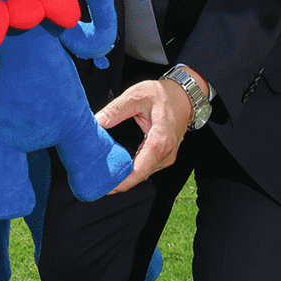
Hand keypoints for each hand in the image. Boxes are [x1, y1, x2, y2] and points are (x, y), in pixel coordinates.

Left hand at [96, 78, 189, 193]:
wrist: (183, 95)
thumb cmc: (162, 94)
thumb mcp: (136, 96)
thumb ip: (116, 109)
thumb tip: (96, 121)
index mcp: (161, 139)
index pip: (141, 170)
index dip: (123, 182)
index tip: (106, 186)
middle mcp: (167, 152)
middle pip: (141, 175)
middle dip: (120, 182)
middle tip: (98, 183)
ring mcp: (167, 156)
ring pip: (144, 173)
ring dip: (125, 177)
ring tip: (104, 177)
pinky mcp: (165, 156)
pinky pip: (147, 168)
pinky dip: (132, 171)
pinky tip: (117, 169)